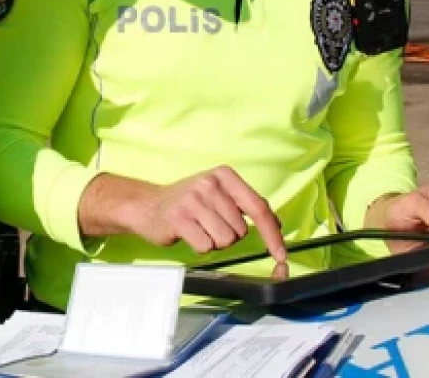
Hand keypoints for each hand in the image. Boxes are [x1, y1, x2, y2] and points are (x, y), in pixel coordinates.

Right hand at [82, 167, 286, 260]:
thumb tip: (277, 224)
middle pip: (240, 230)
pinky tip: (188, 234)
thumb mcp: (218, 194)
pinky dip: (199, 246)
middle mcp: (210, 184)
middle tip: (208, 224)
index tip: (281, 253)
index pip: (258, 207)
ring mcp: (193, 200)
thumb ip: (246, 205)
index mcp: (224, 175)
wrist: (147, 205)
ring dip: (213, 241)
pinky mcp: (179, 218)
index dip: (272, 234)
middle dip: (228, 235)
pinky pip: (205, 246)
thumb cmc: (188, 203)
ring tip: (198, 228)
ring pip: (225, 240)